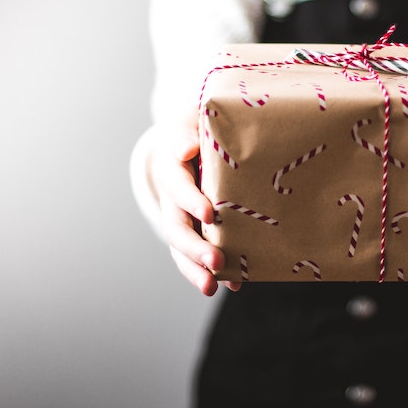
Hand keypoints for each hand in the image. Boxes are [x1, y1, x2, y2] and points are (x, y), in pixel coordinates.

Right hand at [150, 111, 240, 295]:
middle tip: (215, 261)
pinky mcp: (199, 230)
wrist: (197, 142)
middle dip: (194, 247)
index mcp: (172, 169)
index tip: (210, 213)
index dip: (191, 201)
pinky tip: (235, 284)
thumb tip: (186, 149)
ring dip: (197, 269)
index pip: (178, 186)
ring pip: (183, 249)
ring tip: (212, 287)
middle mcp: (173, 199)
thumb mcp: (192, 120)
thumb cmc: (199, 127)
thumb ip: (188, 132)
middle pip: (177, 227)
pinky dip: (218, 272)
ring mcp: (184, 218)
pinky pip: (201, 255)